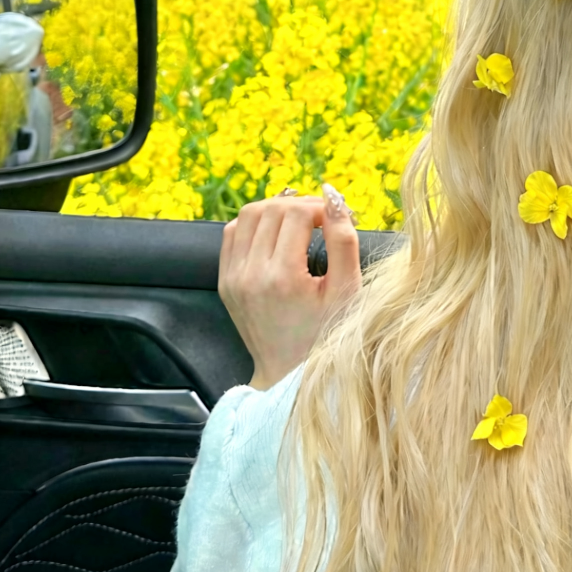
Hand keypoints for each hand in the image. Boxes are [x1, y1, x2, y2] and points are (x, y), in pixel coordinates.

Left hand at [218, 185, 361, 390]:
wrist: (289, 373)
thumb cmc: (327, 336)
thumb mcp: (346, 291)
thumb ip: (344, 242)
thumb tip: (334, 198)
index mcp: (283, 278)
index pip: (298, 214)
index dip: (321, 207)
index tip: (337, 219)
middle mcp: (250, 275)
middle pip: (272, 209)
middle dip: (301, 206)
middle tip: (323, 219)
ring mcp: (232, 278)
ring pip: (248, 215)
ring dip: (275, 210)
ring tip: (299, 223)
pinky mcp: (224, 282)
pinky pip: (232, 234)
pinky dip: (254, 225)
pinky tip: (275, 235)